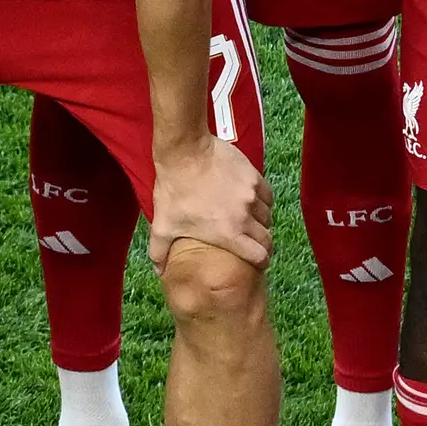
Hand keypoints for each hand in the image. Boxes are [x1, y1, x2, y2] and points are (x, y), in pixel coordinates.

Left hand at [150, 135, 270, 268]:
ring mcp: (252, 195)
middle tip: (254, 243)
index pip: (259, 256)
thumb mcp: (162, 225)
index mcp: (229, 233)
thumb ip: (159, 252)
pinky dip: (262, 201)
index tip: (256, 261)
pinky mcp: (254, 176)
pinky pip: (267, 195)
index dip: (260, 261)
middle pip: (267, 238)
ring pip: (268, 216)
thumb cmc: (174, 190)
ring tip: (249, 220)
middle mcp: (245, 216)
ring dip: (261, 221)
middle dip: (262, 244)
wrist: (185, 152)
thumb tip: (158, 273)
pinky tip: (251, 201)